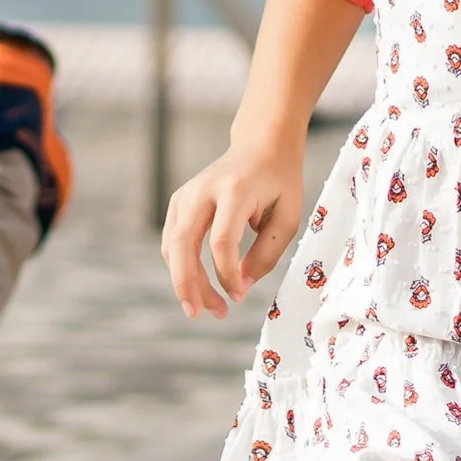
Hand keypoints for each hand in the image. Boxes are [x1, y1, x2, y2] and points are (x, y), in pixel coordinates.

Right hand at [163, 133, 309, 319]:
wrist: (262, 145)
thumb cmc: (279, 182)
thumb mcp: (288, 216)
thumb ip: (267, 252)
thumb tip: (241, 284)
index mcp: (234, 190)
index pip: (221, 240)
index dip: (226, 274)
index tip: (238, 296)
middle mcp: (203, 190)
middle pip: (183, 243)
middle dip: (188, 283)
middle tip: (201, 314)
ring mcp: (186, 194)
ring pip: (171, 245)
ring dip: (183, 281)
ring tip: (205, 308)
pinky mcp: (179, 202)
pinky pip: (172, 241)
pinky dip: (180, 267)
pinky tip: (198, 286)